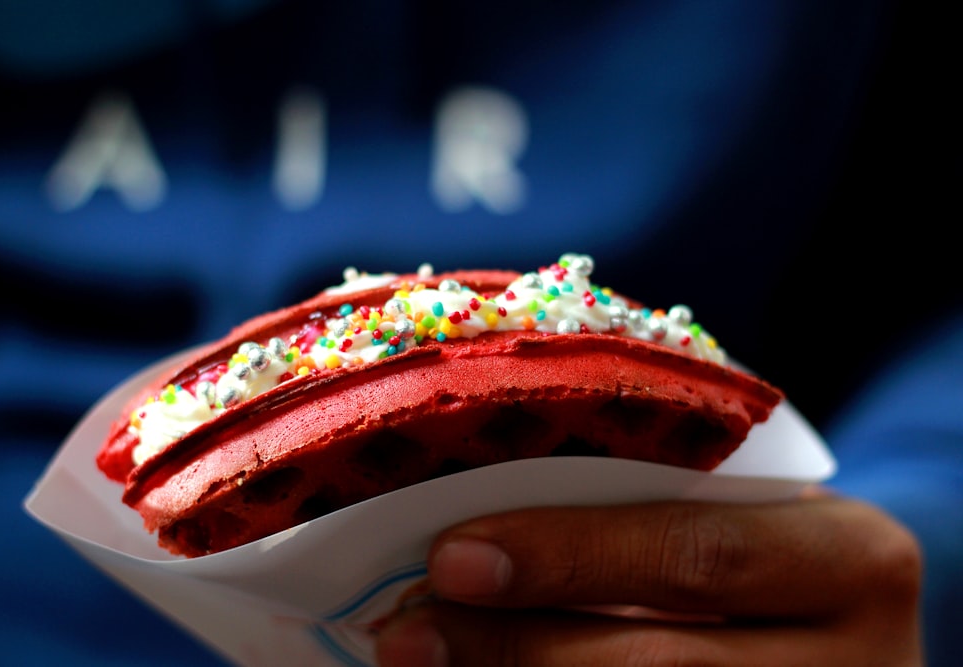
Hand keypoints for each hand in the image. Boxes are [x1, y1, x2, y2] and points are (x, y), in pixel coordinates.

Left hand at [375, 490, 922, 665]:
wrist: (834, 631)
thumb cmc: (762, 549)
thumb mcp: (736, 514)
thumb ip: (635, 514)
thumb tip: (466, 539)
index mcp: (851, 562)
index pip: (700, 556)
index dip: (571, 559)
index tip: (453, 559)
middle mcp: (861, 662)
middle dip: (524, 650)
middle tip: (410, 635)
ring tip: (422, 665)